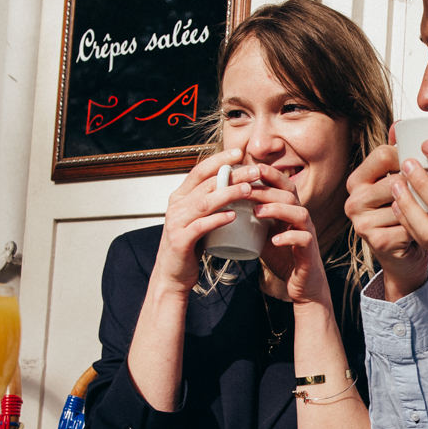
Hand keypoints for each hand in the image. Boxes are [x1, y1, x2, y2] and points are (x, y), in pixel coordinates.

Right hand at [150, 148, 254, 294]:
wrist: (172, 276)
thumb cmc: (189, 247)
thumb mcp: (198, 219)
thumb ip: (210, 204)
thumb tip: (235, 187)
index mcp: (180, 197)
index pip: (199, 171)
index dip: (218, 160)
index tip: (238, 152)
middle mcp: (175, 206)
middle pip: (206, 184)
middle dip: (232, 175)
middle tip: (255, 171)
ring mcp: (176, 223)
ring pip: (204, 202)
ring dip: (228, 194)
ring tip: (248, 189)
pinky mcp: (180, 241)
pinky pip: (200, 227)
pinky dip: (217, 220)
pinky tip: (233, 216)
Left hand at [247, 162, 332, 305]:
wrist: (302, 285)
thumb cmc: (282, 257)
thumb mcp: (264, 234)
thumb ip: (252, 220)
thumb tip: (226, 205)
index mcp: (290, 211)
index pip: (283, 186)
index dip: (270, 174)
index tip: (249, 168)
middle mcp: (301, 219)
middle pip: (290, 195)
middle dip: (267, 189)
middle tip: (245, 189)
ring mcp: (308, 234)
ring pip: (300, 213)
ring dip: (277, 209)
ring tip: (256, 212)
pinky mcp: (310, 252)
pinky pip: (304, 239)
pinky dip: (289, 237)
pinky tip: (273, 240)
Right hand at [346, 139, 427, 299]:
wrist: (403, 258)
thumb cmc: (404, 215)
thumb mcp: (398, 183)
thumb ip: (397, 155)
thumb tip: (400, 124)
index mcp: (356, 180)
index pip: (384, 154)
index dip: (410, 156)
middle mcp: (353, 200)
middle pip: (396, 179)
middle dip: (422, 183)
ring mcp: (362, 223)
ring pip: (406, 203)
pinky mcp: (377, 242)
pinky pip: (410, 226)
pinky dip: (427, 225)